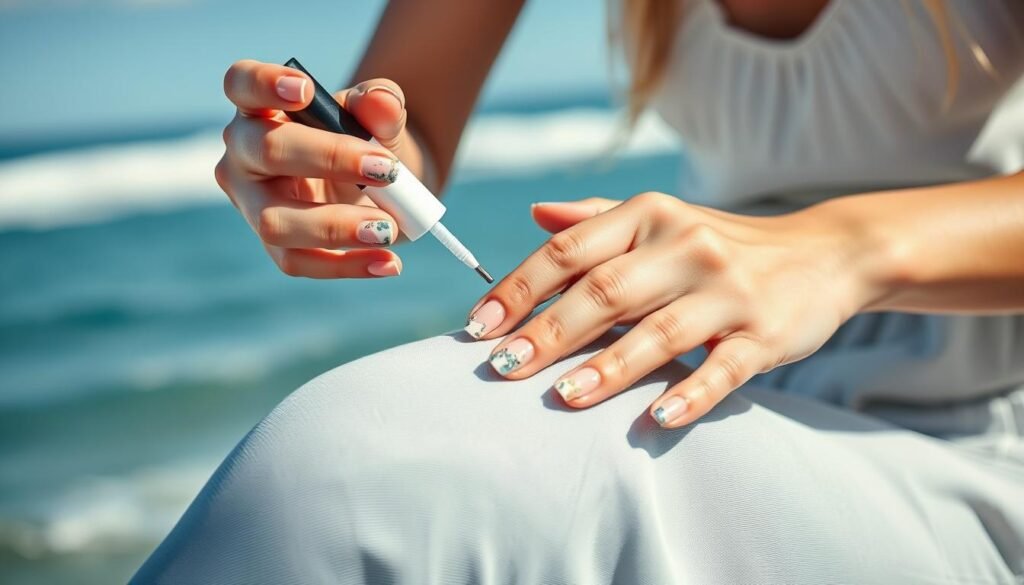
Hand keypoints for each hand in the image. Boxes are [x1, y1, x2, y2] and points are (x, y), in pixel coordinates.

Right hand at [215, 59, 410, 277]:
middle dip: (327, 158)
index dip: (264, 83)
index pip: (241, 84)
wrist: (387, 182)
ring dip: (334, 227)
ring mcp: (254, 205)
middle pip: (265, 151)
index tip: (307, 90)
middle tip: (387, 169)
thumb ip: (382, 103)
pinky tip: (388, 262)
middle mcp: (245, 155)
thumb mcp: (382, 116)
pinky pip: (300, 262)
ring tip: (387, 228)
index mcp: (261, 107)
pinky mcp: (277, 246)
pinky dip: (347, 265)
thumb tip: (381, 102)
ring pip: (275, 221)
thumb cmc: (369, 137)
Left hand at [464, 192, 870, 427]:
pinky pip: (724, 367)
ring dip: (610, 366)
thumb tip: (534, 215)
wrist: (824, 253)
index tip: (477, 326)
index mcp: (650, 217)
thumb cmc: (721, 243)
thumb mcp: (661, 219)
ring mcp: (729, 292)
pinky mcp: (766, 334)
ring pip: (660, 331)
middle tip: (501, 368)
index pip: (570, 252)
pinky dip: (691, 392)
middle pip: (605, 291)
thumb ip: (596, 220)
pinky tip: (656, 418)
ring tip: (565, 397)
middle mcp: (686, 246)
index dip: (519, 288)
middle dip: (548, 331)